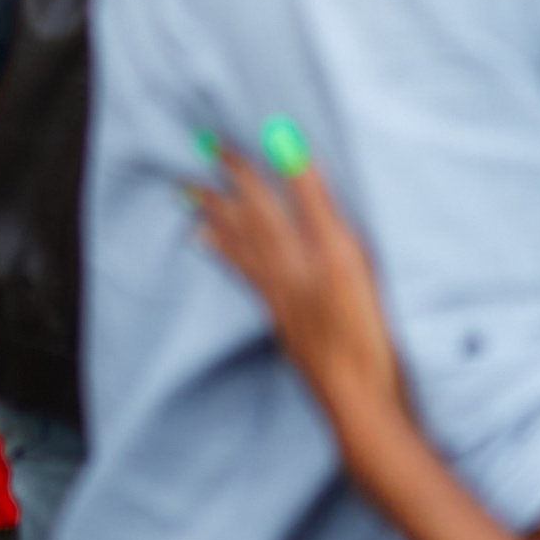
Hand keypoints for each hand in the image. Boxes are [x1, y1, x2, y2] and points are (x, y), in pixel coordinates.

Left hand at [197, 141, 409, 435]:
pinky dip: (239, 270)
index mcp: (289, 252)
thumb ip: (312, 198)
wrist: (356, 397)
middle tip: (183, 179)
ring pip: (242, 260)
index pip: (255, 200)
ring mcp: (283, 304)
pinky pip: (254, 286)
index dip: (236, 169)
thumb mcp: (342, 251)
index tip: (211, 142)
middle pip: (240, 230)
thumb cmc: (354, 324)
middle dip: (215, 200)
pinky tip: (246, 273)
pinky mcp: (292, 326)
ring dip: (219, 234)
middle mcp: (278, 275)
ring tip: (194, 221)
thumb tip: (284, 143)